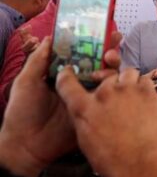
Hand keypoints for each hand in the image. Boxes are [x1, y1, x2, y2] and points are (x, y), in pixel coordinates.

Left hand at [0, 32, 122, 176]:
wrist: (27, 145)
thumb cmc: (22, 112)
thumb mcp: (25, 82)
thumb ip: (38, 60)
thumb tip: (50, 37)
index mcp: (62, 74)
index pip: (80, 54)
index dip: (91, 42)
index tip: (102, 31)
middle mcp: (78, 83)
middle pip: (98, 64)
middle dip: (109, 52)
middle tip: (112, 46)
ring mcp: (88, 98)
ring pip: (107, 78)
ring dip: (112, 68)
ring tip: (111, 61)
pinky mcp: (95, 112)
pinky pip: (108, 99)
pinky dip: (114, 89)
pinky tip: (114, 82)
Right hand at [56, 67, 156, 176]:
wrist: (140, 164)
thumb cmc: (111, 159)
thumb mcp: (86, 139)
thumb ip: (85, 118)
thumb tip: (90, 109)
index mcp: (82, 108)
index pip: (67, 83)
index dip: (67, 75)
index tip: (70, 71)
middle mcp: (103, 94)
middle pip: (106, 76)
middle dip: (111, 84)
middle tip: (118, 97)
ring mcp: (126, 90)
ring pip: (127, 73)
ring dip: (129, 81)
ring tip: (133, 96)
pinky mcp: (147, 92)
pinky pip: (145, 80)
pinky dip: (145, 87)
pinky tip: (146, 100)